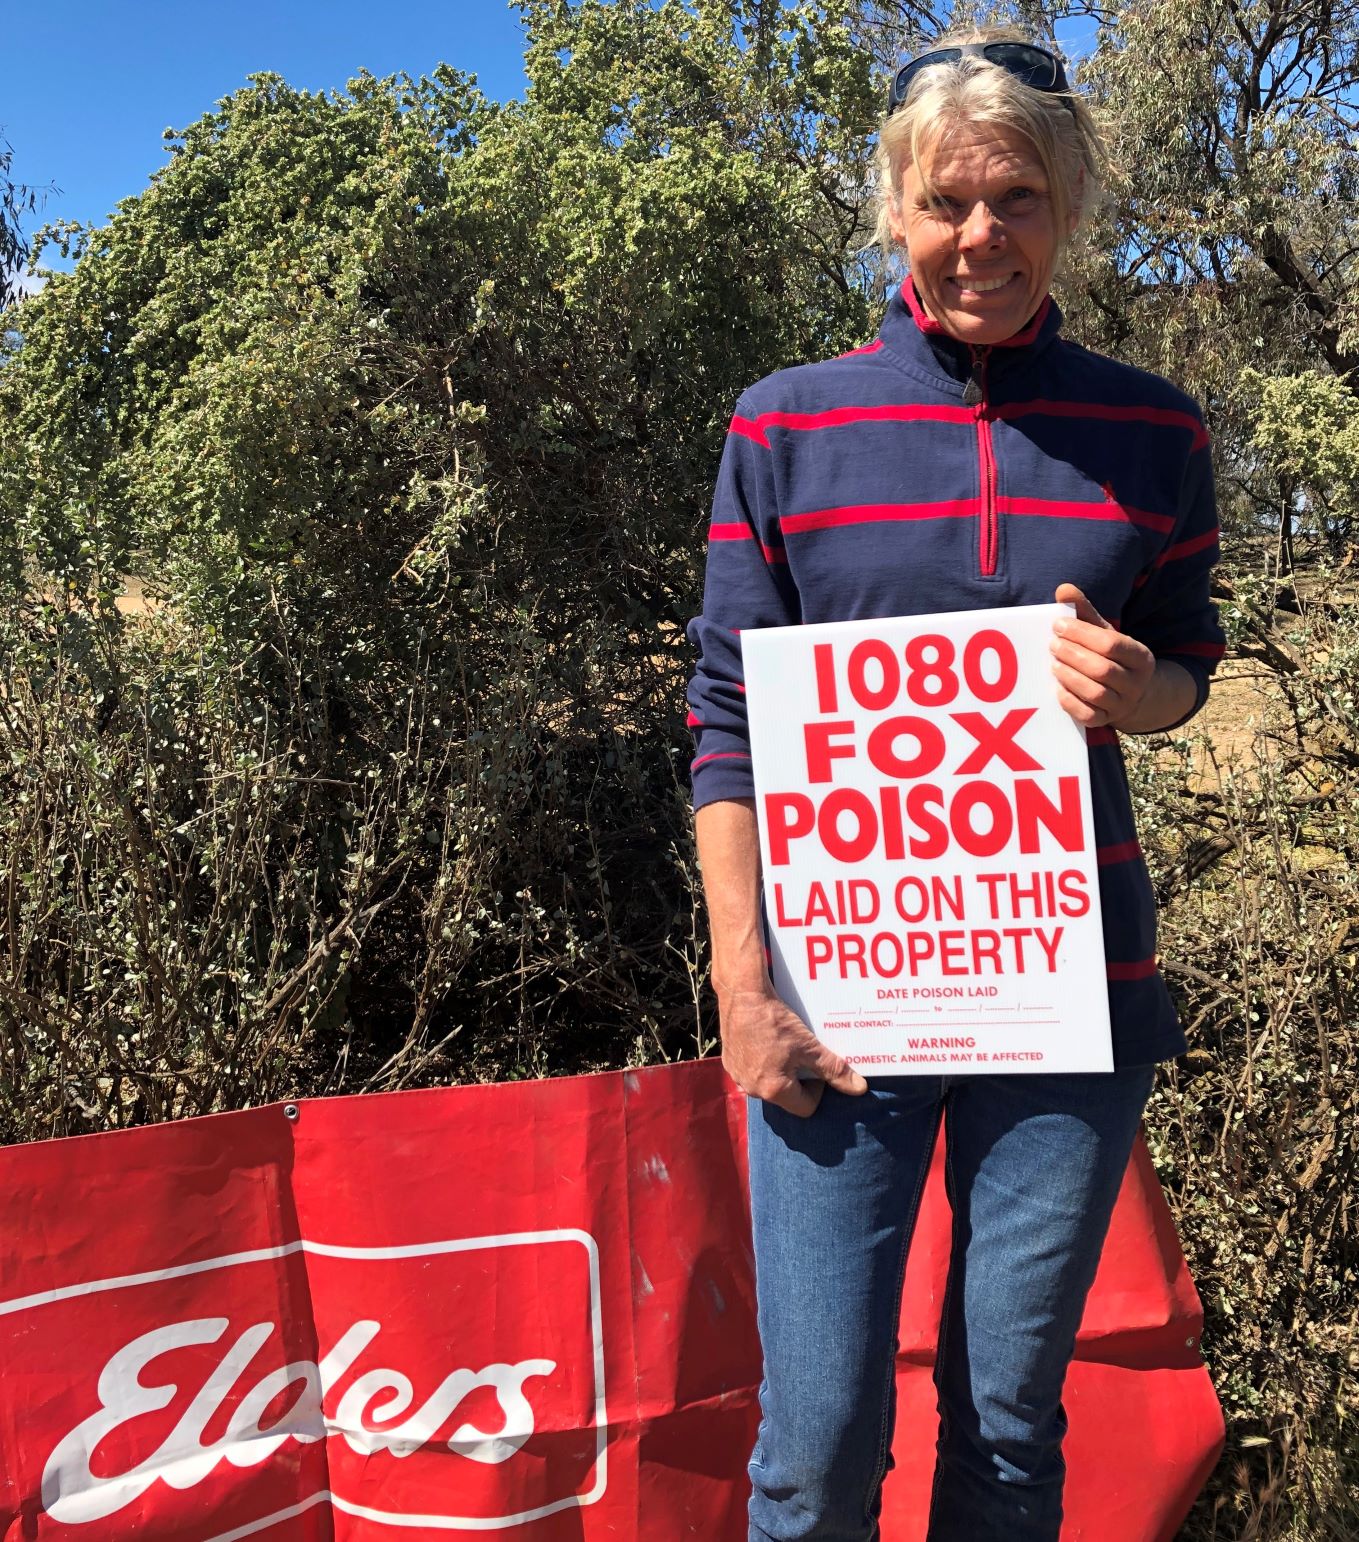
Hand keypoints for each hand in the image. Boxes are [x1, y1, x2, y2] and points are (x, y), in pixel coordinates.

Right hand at [719, 987, 867, 1116]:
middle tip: (801, 1054)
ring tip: (784, 1047)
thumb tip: (859, 1089)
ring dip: (779, 1072)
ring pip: (768, 1084)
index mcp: (773, 1090)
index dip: (817, 1089)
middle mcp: (752, 1090)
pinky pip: (752, 1073)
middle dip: (798, 1080)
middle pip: (786, 1097)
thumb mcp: (809, 1046)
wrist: (742, 995)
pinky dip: (762, 1063)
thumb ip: (834, 1070)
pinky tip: (766, 1042)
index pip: (806, 1107)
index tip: (815, 1065)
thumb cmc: (775, 1021)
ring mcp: (738, 1077)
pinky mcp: (729, 1064)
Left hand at [1050, 583, 1155, 729]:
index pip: (1112, 644)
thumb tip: (1063, 589)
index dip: (1082, 633)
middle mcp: (1136, 682)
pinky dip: (1070, 702)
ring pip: (1096, 693)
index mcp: (1140, 656)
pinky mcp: (1106, 721)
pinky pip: (1088, 715)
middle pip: (1103, 669)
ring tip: (1053, 664)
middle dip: (1073, 655)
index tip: (1058, 625)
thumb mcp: (1104, 633)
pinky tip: (1057, 688)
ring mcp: (1122, 704)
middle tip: (1052, 645)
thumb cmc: (1111, 657)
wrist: (1131, 694)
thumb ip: (1085, 612)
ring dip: (1070, 677)